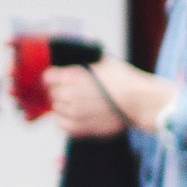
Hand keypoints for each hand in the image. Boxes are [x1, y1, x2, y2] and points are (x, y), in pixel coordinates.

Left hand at [44, 60, 174, 139]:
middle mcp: (69, 94)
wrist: (139, 102)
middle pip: (52, 93)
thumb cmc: (126, 80)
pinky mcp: (80, 127)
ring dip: (64, 106)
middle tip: (74, 92)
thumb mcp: (104, 62)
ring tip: (79, 104)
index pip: (47, 77)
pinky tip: (77, 116)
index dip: (54, 77)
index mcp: (72, 76)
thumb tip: (79, 58)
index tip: (59, 79)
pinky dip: (66, 120)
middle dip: (60, 91)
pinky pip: (62, 125)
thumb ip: (86, 61)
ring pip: (56, 109)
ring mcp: (74, 112)